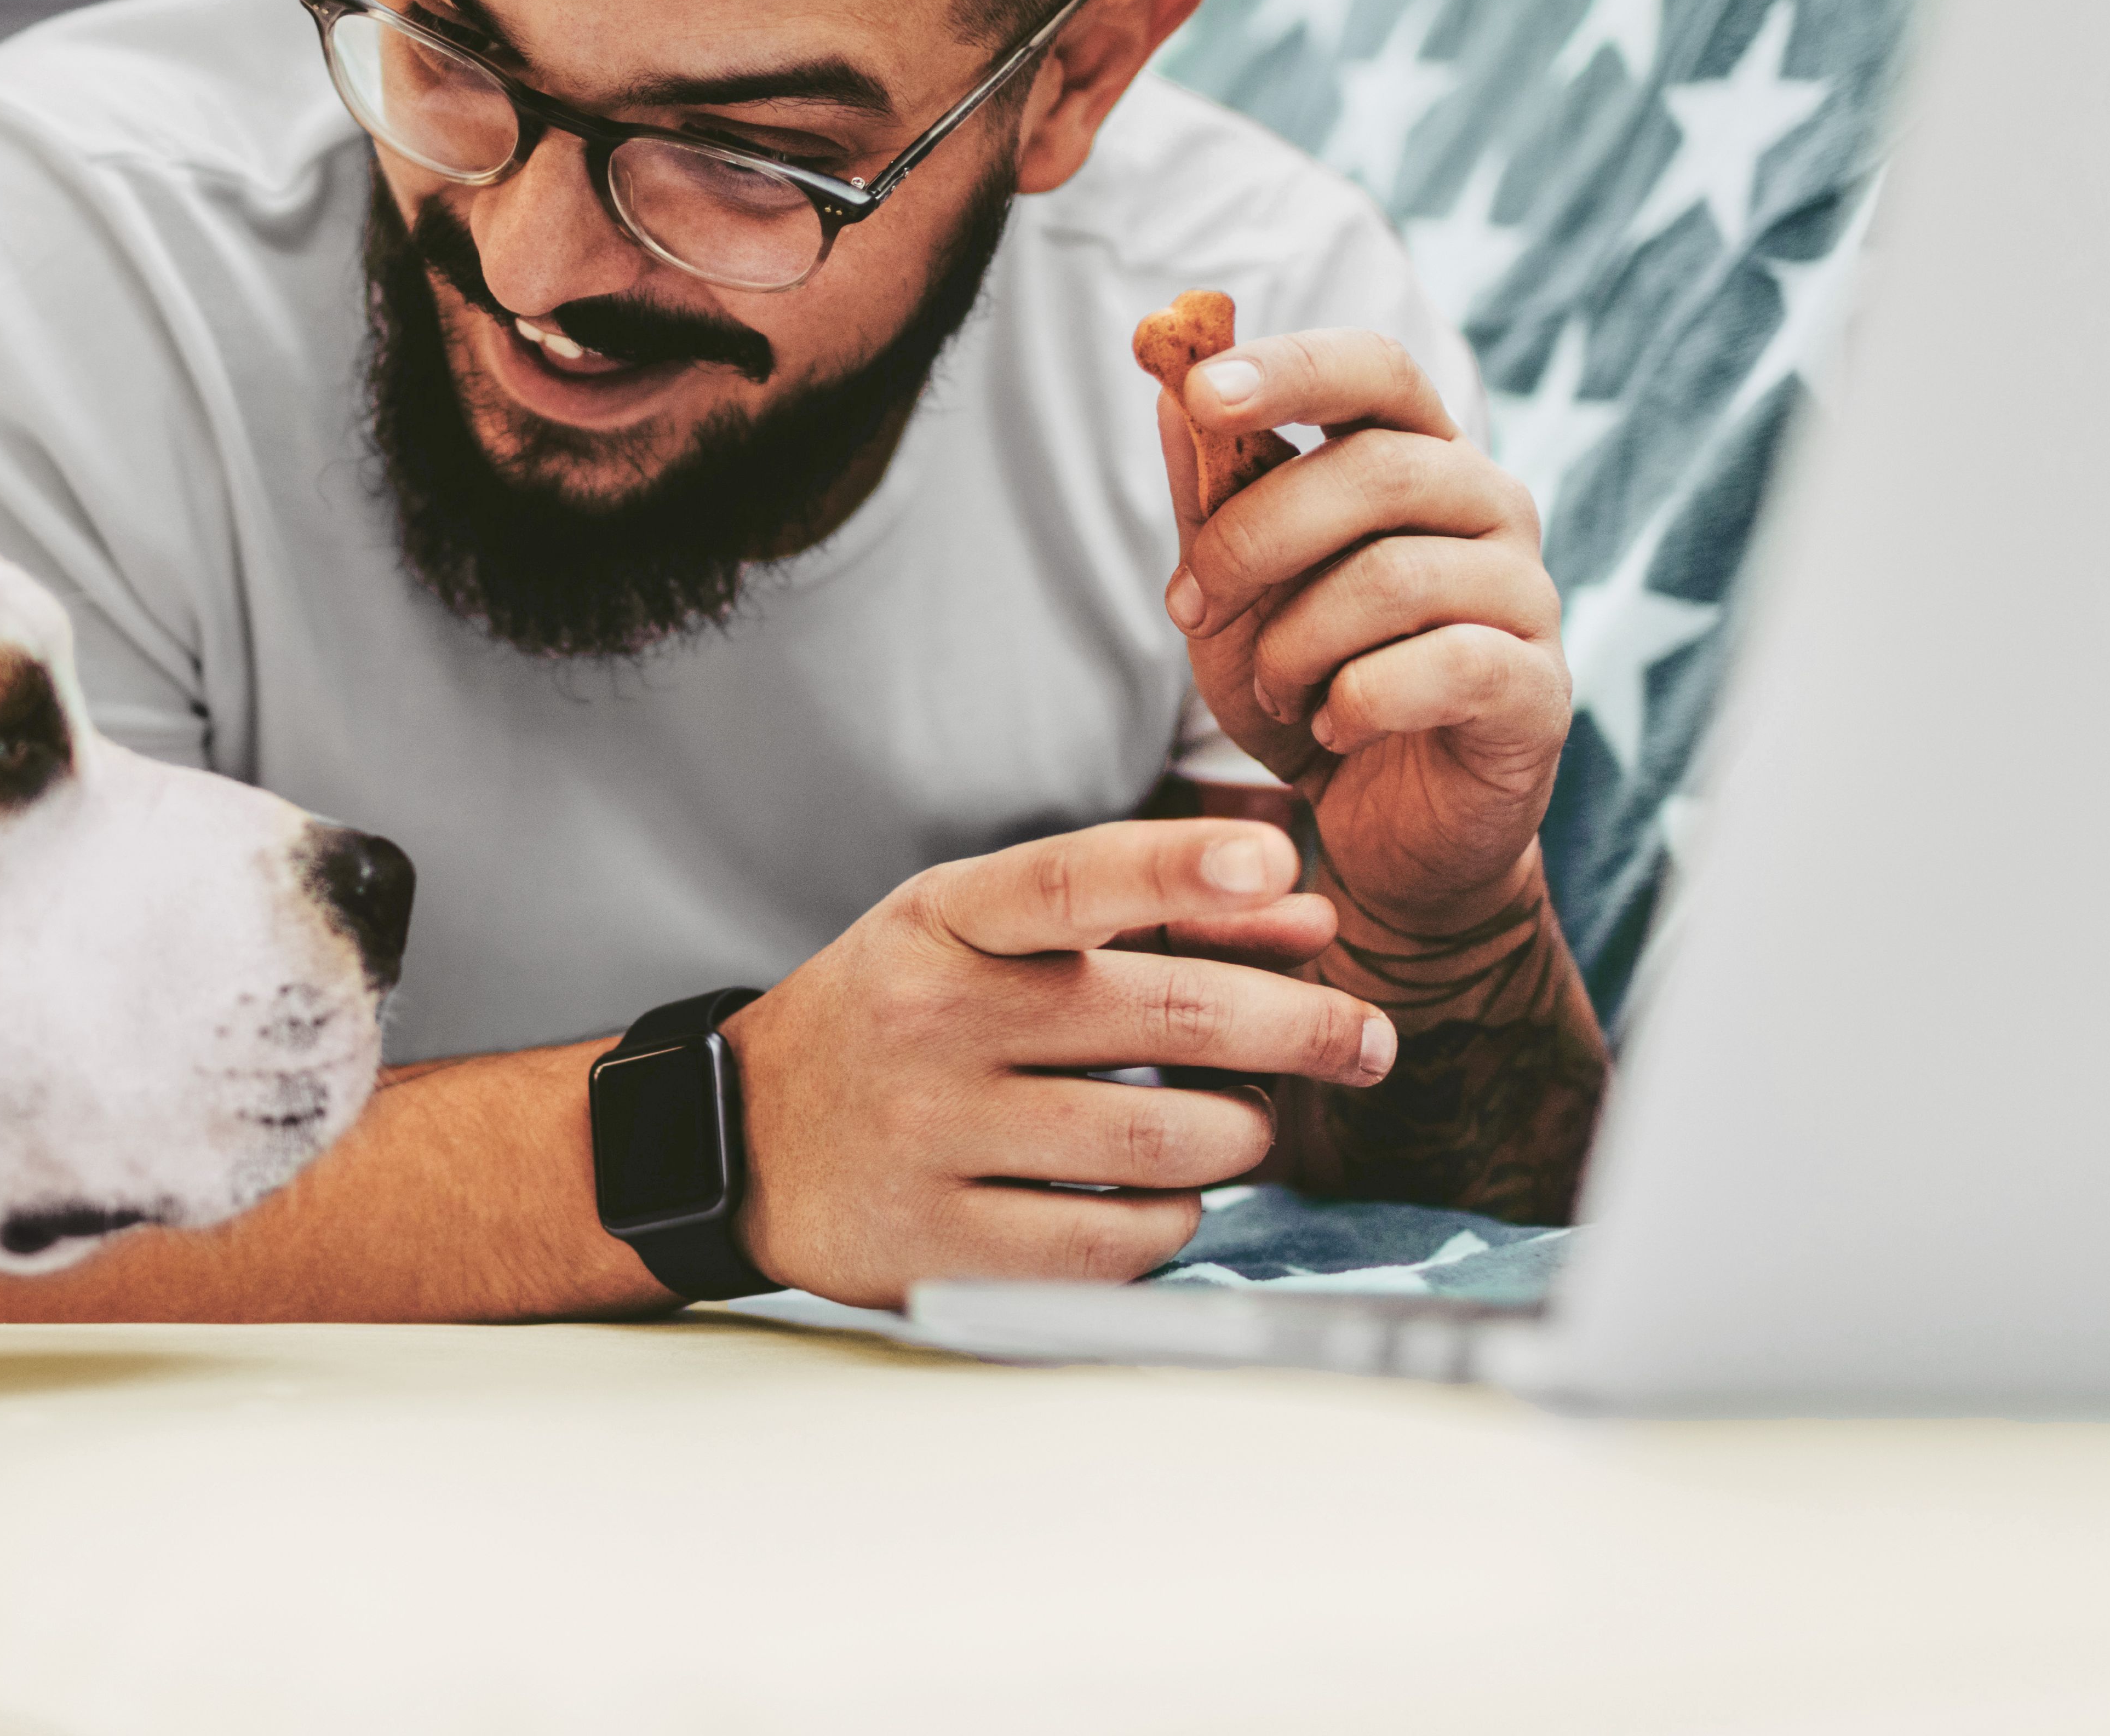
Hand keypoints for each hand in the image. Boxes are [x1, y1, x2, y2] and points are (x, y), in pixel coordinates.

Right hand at [720, 821, 1400, 1307]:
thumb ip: (1142, 916)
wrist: (745, 1138)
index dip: (1178, 867)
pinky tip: (1165, 1196)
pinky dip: (1175, 1220)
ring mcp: (930, 1139)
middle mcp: (932, 1022)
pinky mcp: (941, 1248)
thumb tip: (1304, 919)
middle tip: (1365, 1041)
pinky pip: (1119, 1245)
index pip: (1069, 878)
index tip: (1278, 861)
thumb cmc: (900, 1017)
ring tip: (1243, 1123)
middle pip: (1162, 1022)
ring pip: (1160, 1145)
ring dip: (1241, 1136)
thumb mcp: (984, 936)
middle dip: (1300, 1031)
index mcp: (943, 923)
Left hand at [1155, 329, 1568, 934]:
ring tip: (1276, 689)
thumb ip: (1211, 495)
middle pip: (1375, 468)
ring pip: (1397, 574)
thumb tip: (1168, 386)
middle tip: (1190, 606)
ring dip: (1298, 640)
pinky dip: (1359, 701)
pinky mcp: (1540, 688)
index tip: (1199, 389)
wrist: (1384, 827)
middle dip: (1253, 538)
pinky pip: (1443, 666)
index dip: (1291, 367)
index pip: (1375, 369)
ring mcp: (1527, 595)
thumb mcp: (1234, 594)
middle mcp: (1490, 506)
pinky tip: (1335, 728)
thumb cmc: (1311, 687)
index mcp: (1419, 457)